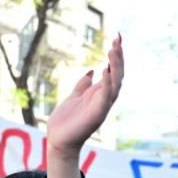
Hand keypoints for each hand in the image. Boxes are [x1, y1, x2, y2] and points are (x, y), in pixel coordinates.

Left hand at [45, 34, 123, 177]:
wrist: (58, 141)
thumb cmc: (65, 121)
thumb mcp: (73, 96)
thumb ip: (83, 85)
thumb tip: (90, 71)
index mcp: (99, 93)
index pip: (113, 70)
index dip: (116, 55)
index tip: (117, 37)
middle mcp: (104, 98)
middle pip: (118, 74)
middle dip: (119, 56)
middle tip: (118, 38)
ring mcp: (102, 106)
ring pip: (115, 83)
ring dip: (115, 67)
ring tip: (113, 49)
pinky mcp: (97, 114)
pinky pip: (105, 96)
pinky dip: (107, 83)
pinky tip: (105, 70)